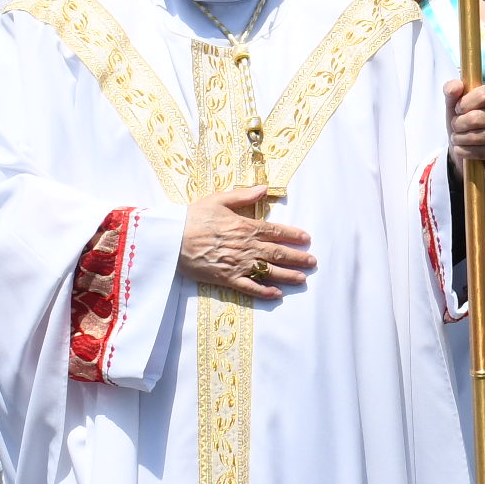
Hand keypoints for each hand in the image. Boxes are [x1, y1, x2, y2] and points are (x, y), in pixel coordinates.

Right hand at [179, 184, 313, 294]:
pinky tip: (276, 295)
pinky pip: (249, 287)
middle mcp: (245, 246)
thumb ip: (243, 195)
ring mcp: (237, 264)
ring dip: (287, 275)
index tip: (307, 239)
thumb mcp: (218, 199)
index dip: (293, 235)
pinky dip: (263, 292)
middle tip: (312, 261)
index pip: (276, 231)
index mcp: (245, 226)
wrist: (171, 239)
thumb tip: (264, 188)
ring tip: (302, 279)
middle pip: (277, 253)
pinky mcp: (226, 278)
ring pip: (268, 271)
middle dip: (297, 257)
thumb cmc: (192, 217)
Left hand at [446, 80, 484, 168]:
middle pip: (475, 118)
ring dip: (458, 139)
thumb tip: (456, 87)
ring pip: (474, 137)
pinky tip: (463, 148)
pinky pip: (477, 151)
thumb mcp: (454, 103)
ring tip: (457, 137)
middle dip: (457, 124)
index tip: (459, 109)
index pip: (483, 95)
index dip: (464, 103)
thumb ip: (451, 90)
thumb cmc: (464, 120)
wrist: (471, 149)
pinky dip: (463, 150)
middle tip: (456, 126)